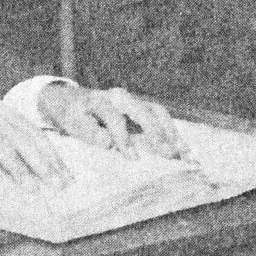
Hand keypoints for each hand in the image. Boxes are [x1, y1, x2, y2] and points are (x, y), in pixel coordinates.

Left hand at [38, 84, 187, 159]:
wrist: (70, 100)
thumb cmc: (71, 114)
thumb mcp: (72, 123)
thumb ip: (89, 132)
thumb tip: (108, 142)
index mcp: (100, 100)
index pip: (115, 118)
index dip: (123, 138)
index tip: (133, 158)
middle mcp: (120, 97)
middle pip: (143, 111)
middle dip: (157, 133)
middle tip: (168, 154)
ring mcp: (133, 101)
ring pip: (157, 112)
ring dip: (172, 132)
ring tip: (184, 153)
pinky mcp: (141, 108)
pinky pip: (161, 118)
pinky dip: (173, 133)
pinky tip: (184, 149)